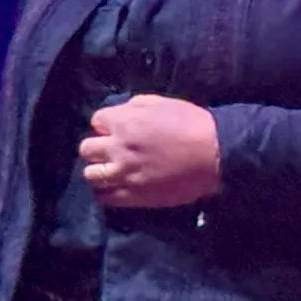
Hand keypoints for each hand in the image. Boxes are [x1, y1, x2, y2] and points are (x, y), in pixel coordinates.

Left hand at [79, 95, 221, 208]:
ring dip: (99, 171)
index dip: (107, 125)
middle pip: (86, 149)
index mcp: (123, 123)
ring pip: (91, 175)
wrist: (213, 154)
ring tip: (110, 171)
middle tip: (111, 150)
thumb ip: (133, 107)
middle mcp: (117, 149)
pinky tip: (115, 188)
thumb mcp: (160, 103)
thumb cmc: (191, 124)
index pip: (96, 121)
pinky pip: (105, 198)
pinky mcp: (134, 196)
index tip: (116, 129)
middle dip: (97, 148)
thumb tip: (120, 114)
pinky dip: (106, 192)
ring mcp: (124, 175)